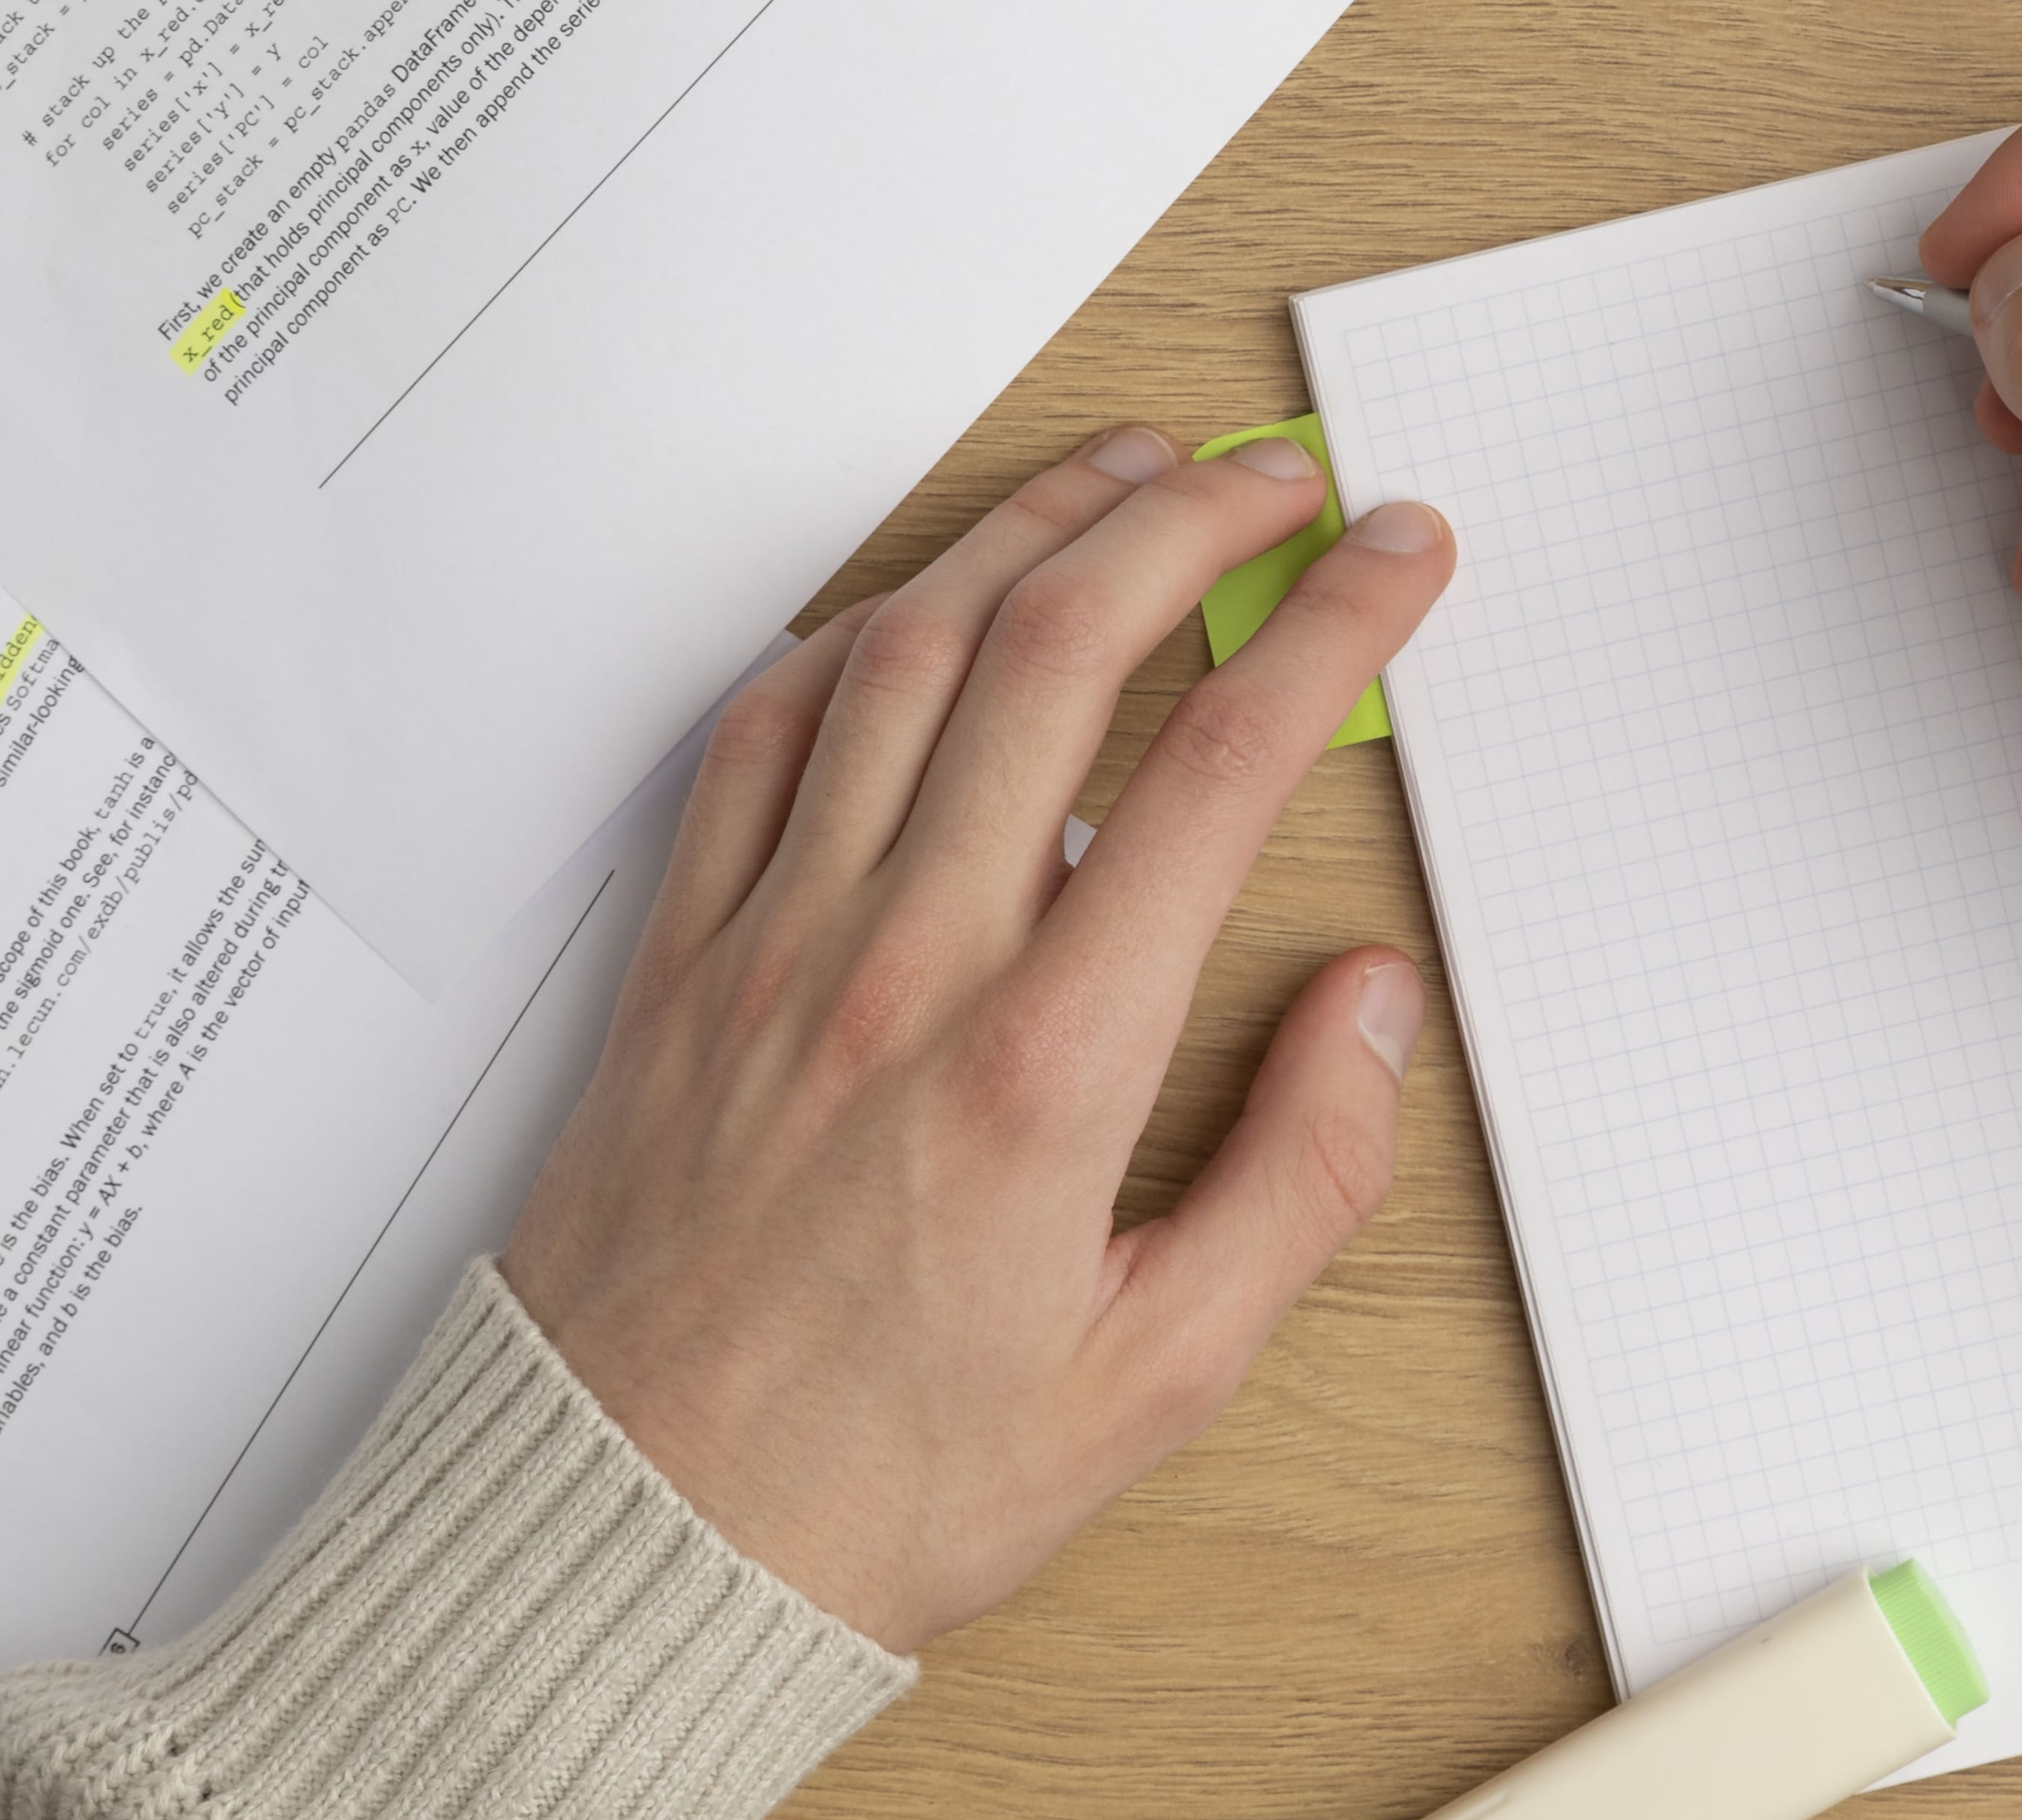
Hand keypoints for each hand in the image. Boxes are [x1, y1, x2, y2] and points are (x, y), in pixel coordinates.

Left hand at [500, 426, 1452, 1651]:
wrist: (628, 1545)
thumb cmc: (882, 1481)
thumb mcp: (1156, 1377)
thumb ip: (1297, 1178)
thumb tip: (1369, 1006)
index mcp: (1048, 1063)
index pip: (1223, 763)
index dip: (1331, 625)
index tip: (1392, 554)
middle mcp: (908, 964)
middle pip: (1062, 647)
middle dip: (1190, 521)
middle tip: (1274, 477)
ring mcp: (776, 944)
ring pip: (906, 651)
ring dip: (1028, 531)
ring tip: (1120, 478)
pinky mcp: (681, 960)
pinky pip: (755, 736)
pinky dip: (848, 632)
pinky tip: (914, 607)